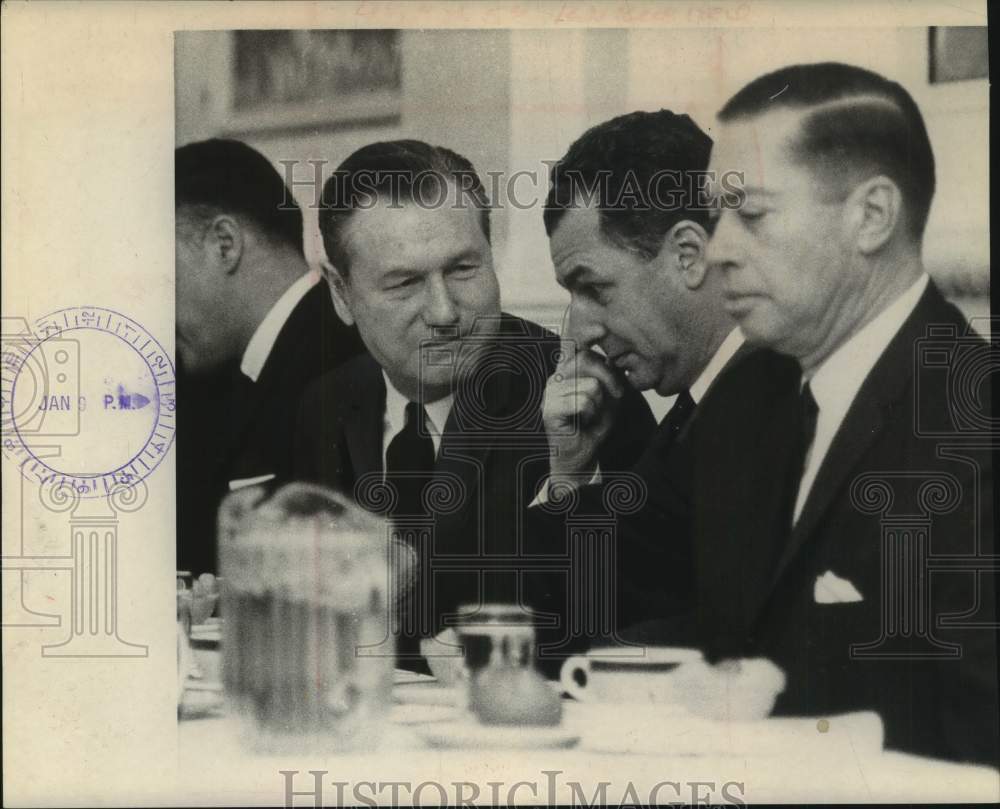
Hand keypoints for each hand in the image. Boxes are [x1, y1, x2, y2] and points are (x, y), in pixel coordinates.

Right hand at [542, 340, 624, 483]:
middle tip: (616, 396)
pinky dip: (591, 414)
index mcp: (568, 370)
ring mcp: (549, 392)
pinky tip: (583, 422)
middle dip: (610, 379)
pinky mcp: (549, 409)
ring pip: (591, 385)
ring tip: (591, 414)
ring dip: (599, 404)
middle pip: (587, 359)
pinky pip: (584, 402)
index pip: (572, 338)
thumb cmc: (593, 425)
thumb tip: (611, 358)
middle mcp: (556, 377)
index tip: (602, 328)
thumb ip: (610, 375)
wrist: (581, 456)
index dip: (585, 330)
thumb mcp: (609, 396)